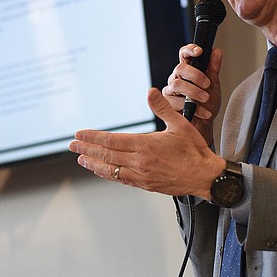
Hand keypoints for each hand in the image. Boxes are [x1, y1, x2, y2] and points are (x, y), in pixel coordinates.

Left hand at [69, 88, 225, 198]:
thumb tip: (150, 92)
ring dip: (93, 164)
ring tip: (81, 158)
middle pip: (106, 155)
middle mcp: (140, 162)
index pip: (111, 141)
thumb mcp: (180, 124)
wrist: (205, 177)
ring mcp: (141, 175)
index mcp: (146, 146)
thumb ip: (162, 108)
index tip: (79, 134)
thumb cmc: (194, 151)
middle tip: (71, 145)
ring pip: (111, 170)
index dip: (93, 137)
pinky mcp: (145, 185)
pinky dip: (108, 174)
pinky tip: (102, 170)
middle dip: (86, 149)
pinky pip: (121, 178)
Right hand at [162, 46, 222, 145]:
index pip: (184, 55)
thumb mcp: (214, 85)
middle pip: (180, 68)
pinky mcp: (167, 104)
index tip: (199, 51)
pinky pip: (177, 102)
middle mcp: (176, 78)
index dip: (189, 50)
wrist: (204, 126)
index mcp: (187, 71)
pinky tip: (204, 112)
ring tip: (205, 99)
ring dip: (194, 92)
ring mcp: (170, 91)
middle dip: (195, 75)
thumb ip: (213, 68)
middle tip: (207, 84)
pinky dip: (195, 108)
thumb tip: (216, 51)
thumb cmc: (207, 104)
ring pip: (177, 84)